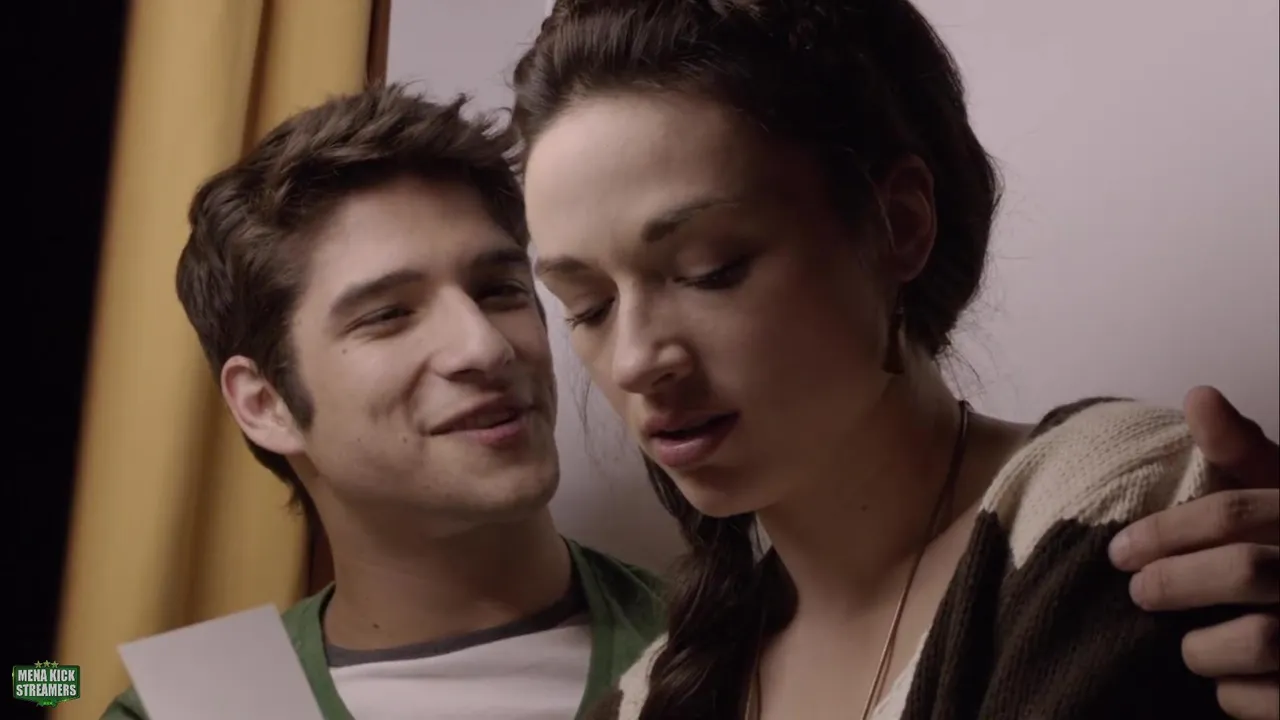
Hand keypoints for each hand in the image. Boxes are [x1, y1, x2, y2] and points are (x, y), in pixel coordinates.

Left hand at [1109, 386, 1278, 719]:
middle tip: (1138, 592)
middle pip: (1245, 570)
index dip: (1165, 532)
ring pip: (1260, 639)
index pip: (1233, 513)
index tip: (1117, 551)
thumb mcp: (1279, 492)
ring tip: (1185, 644)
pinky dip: (1235, 696)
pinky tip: (1224, 681)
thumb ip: (1241, 453)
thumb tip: (1200, 395)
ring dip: (1204, 647)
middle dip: (1176, 582)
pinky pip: (1270, 701)